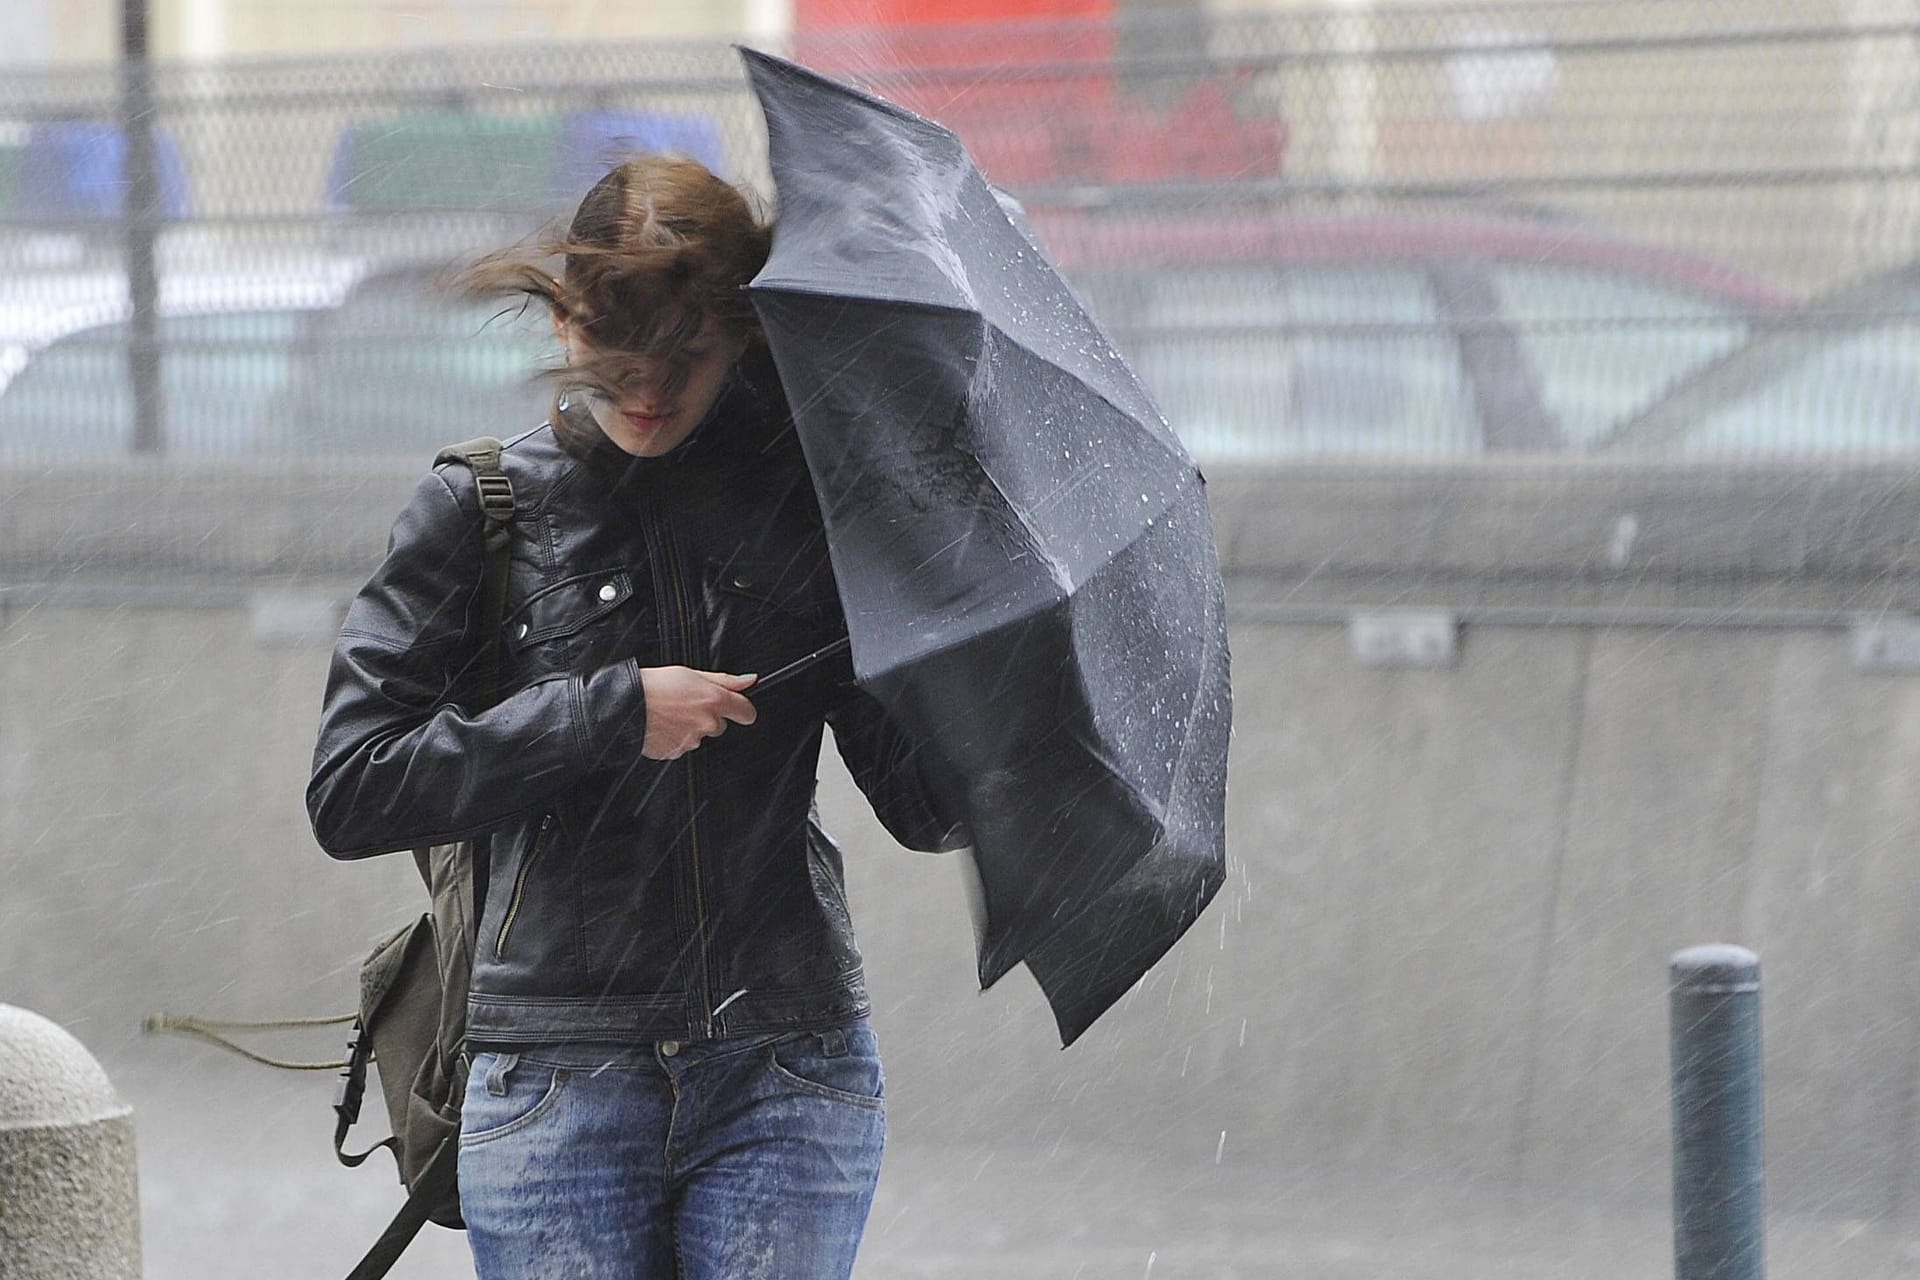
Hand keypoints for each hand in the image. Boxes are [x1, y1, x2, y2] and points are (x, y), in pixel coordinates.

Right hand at [639, 666, 756, 759]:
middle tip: (687, 705)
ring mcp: (692, 740)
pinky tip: (663, 725)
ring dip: (690, 727)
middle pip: (721, 725)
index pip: (747, 713)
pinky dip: (676, 737)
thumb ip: (726, 680)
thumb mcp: (692, 673)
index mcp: (714, 700)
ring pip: (700, 736)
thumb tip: (749, 680)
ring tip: (670, 713)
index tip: (736, 707)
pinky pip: (683, 746)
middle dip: (709, 717)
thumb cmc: (655, 685)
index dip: (742, 709)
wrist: (625, 704)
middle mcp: (707, 723)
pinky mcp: (677, 752)